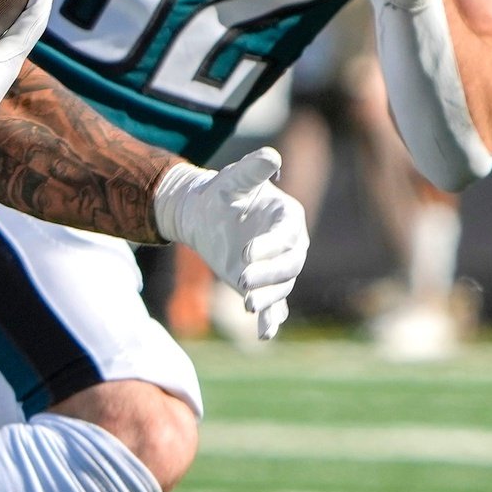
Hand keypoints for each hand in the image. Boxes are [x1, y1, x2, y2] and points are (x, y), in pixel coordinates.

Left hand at [151, 148, 307, 340]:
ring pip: (281, 287)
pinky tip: (264, 334)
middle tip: (242, 281)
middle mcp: (289, 245)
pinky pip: (274, 306)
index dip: (269, 246)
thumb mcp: (234, 180)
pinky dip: (270, 320)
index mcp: (288, 218)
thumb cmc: (221, 192)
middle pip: (288, 267)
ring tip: (248, 305)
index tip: (245, 253)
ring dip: (268, 299)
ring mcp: (277, 267)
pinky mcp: (263, 285)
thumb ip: (252, 170)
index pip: (286, 237)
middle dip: (268, 276)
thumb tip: (270, 156)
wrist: (203, 214)